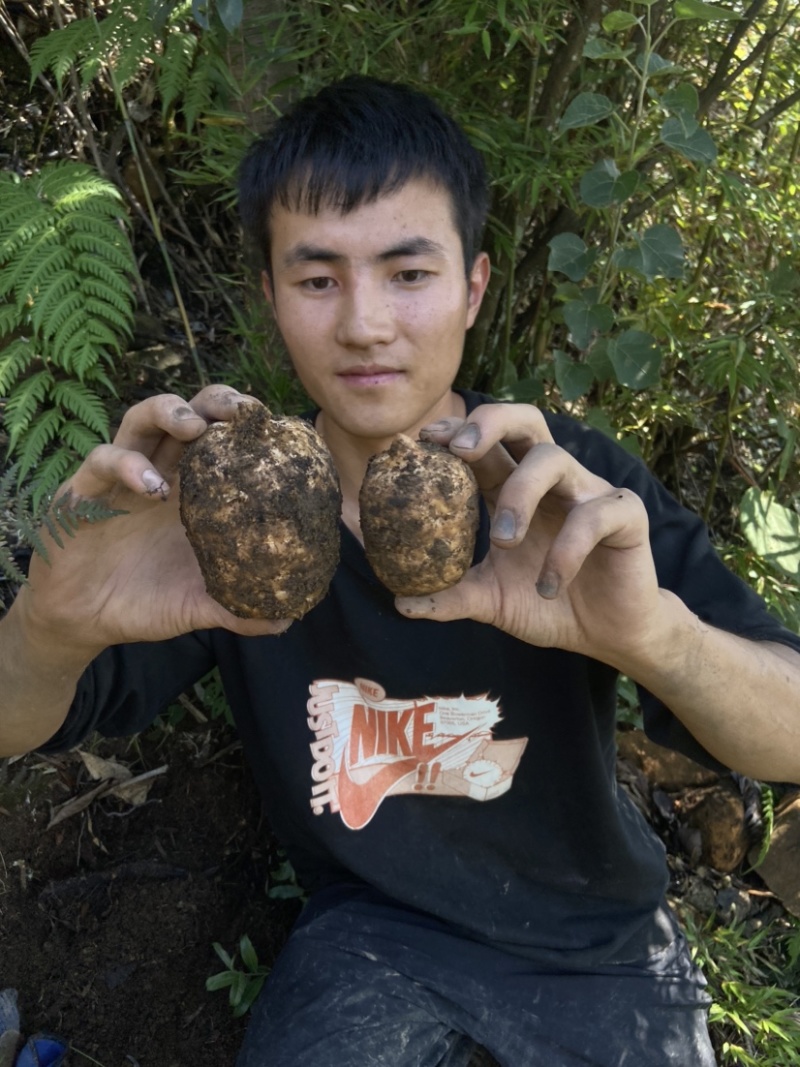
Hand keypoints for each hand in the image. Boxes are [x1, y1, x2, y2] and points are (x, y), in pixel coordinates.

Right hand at [19, 385, 290, 653]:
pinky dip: (128, 465)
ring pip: (141, 418)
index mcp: (193, 491)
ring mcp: (121, 477)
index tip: (278, 428)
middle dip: (216, 401)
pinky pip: (102, 460)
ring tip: (195, 428)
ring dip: (170, 412)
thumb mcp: (196, 607)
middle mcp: (161, 472)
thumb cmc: (144, 602)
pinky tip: (152, 487)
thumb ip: (236, 609)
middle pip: (189, 413)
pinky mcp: (83, 490)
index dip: (248, 427)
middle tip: (243, 412)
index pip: (223, 439)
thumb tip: (285, 620)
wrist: (84, 622)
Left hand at [396, 404, 670, 671]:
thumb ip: (451, 597)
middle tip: (459, 450)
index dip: (456, 433)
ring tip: (503, 541)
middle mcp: (552, 481)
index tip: (423, 441)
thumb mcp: (492, 601)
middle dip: (490, 423)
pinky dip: (568, 549)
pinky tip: (549, 587)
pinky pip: (595, 516)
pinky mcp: (626, 517)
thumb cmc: (547, 603)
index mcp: (515, 489)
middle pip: (526, 421)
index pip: (486, 444)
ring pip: (555, 460)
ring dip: (521, 494)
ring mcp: (589, 493)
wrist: (606, 635)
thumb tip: (400, 602)